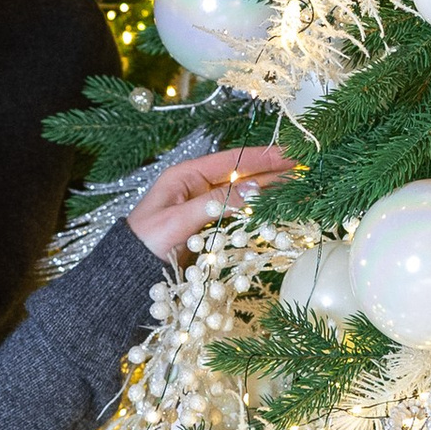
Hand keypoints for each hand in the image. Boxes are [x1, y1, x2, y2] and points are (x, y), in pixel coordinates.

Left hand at [127, 147, 295, 268]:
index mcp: (186, 176)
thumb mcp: (180, 220)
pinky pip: (237, 215)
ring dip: (269, 191)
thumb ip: (217, 203)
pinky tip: (276, 209)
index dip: (262, 157)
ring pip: (243, 195)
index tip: (289, 154)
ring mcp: (203, 207)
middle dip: (272, 171)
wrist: (127, 276)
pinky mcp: (208, 228)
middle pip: (241, 175)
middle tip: (303, 168)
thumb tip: (255, 190)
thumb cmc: (145, 244)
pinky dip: (257, 212)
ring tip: (298, 185)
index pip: (232, 161)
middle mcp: (196, 188)